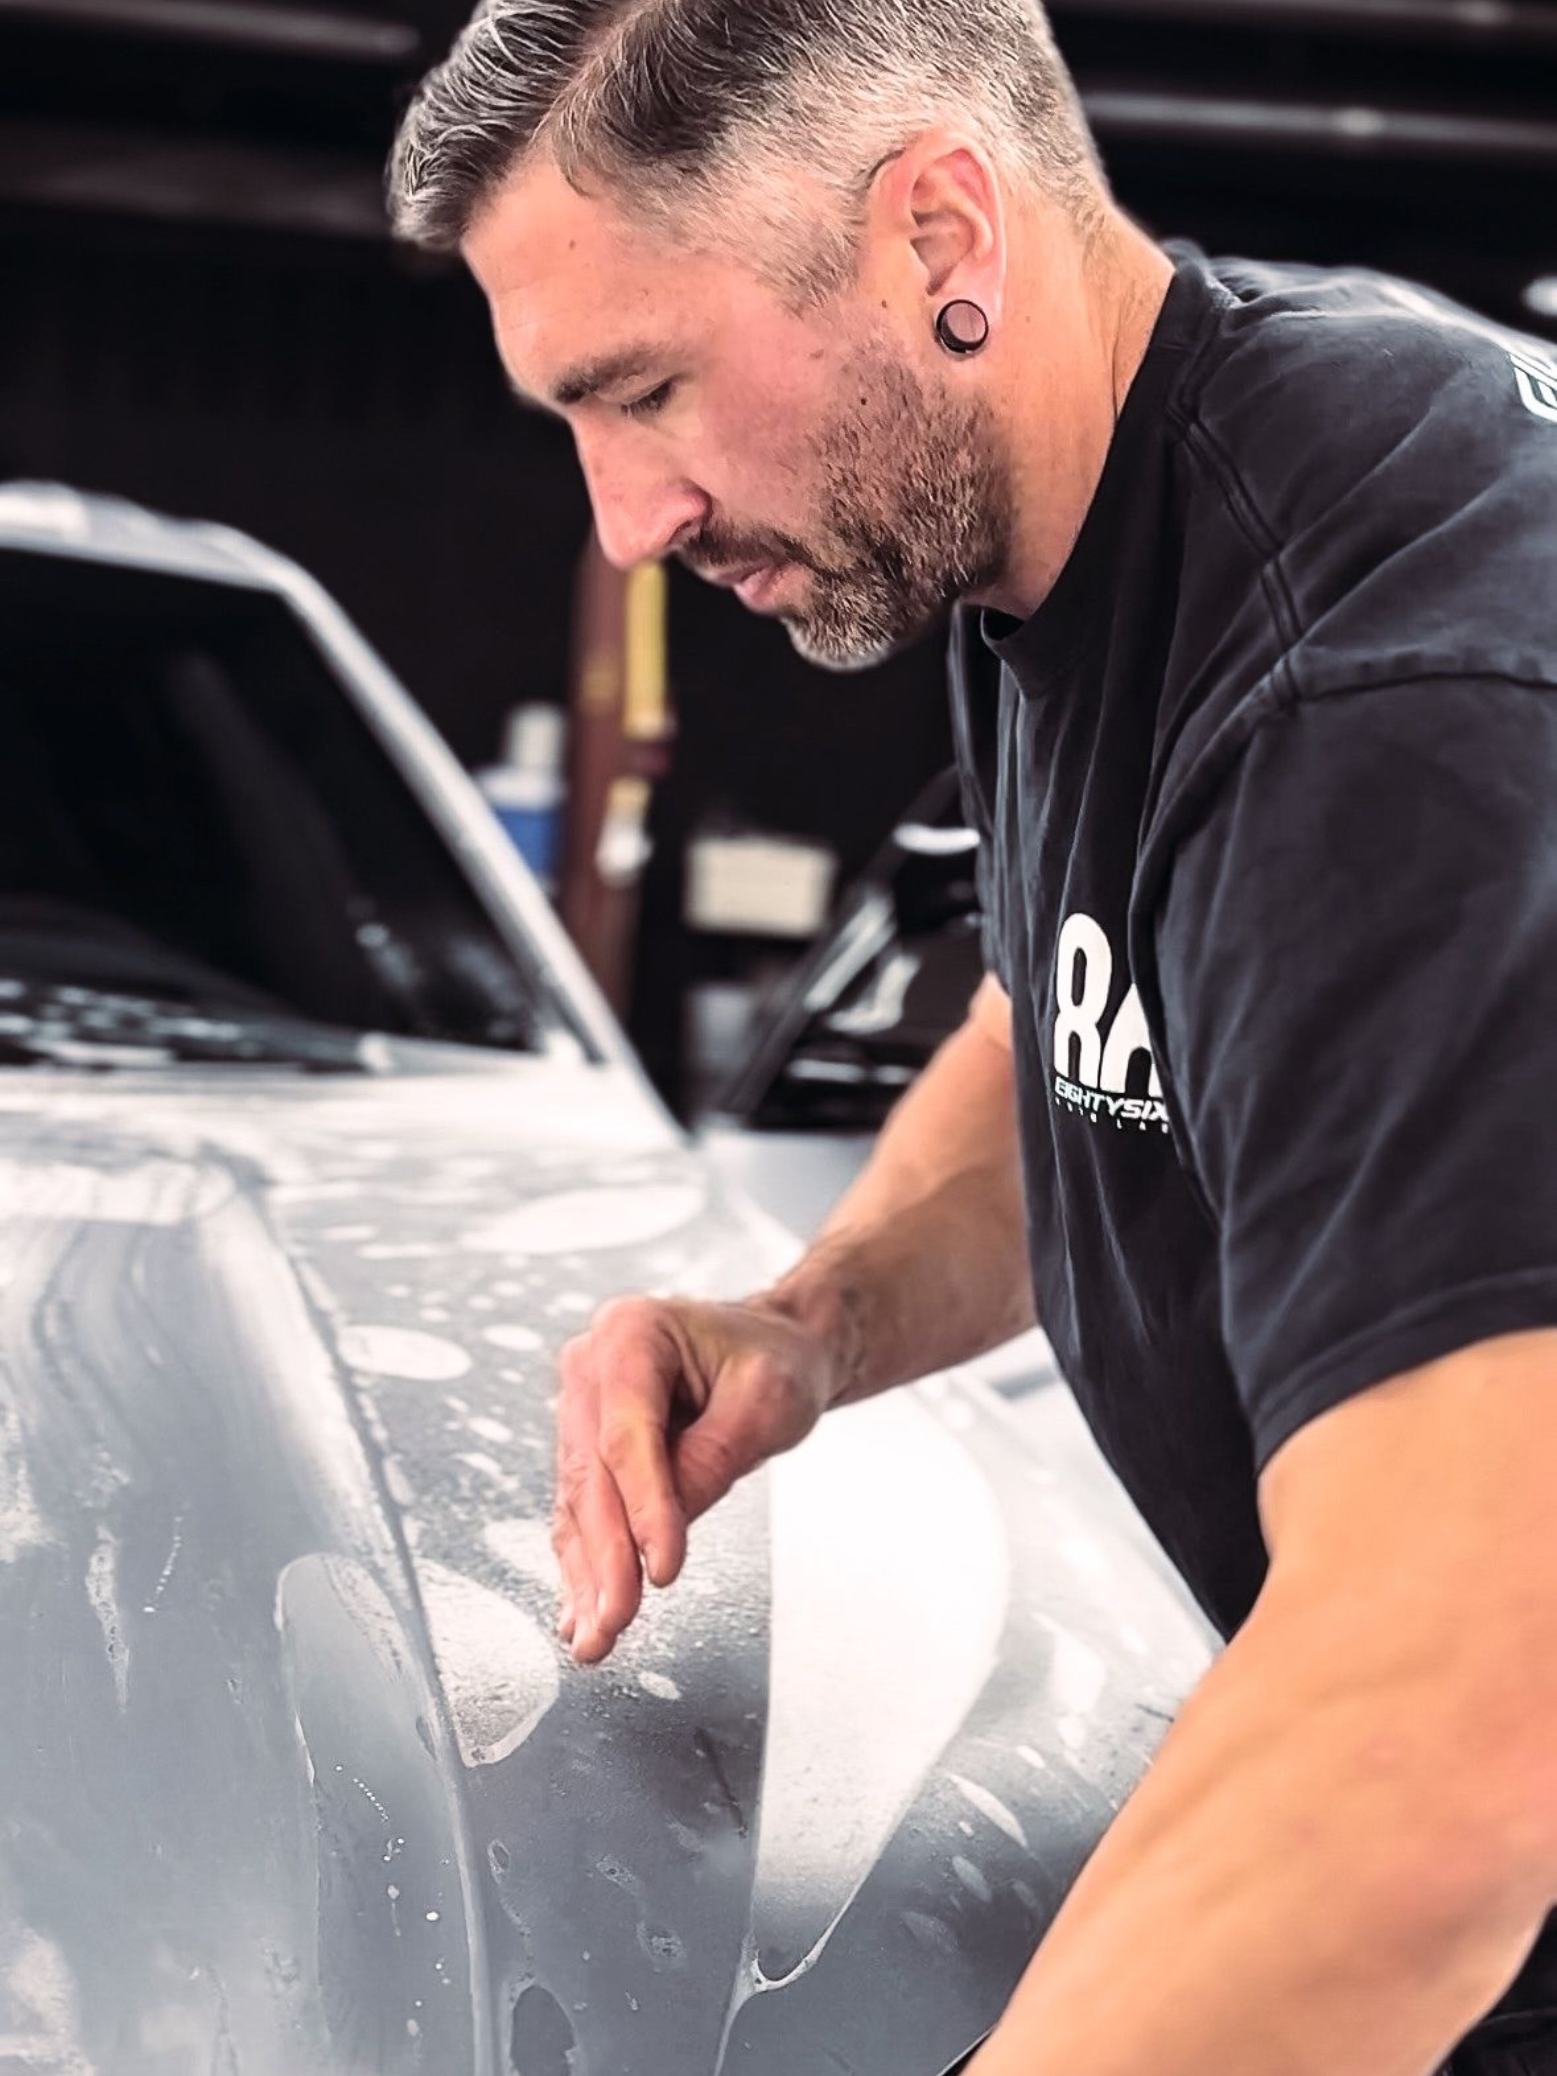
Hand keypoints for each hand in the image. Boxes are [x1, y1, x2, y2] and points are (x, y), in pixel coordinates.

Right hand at [552, 1292, 837, 1661]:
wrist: (775, 1347)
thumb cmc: (775, 1361)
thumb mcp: (767, 1401)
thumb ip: (713, 1461)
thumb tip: (659, 1538)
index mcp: (631, 1333)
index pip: (628, 1436)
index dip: (643, 1509)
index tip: (662, 1572)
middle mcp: (590, 1364)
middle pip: (593, 1475)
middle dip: (605, 1559)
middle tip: (614, 1624)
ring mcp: (582, 1405)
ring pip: (579, 1503)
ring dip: (587, 1575)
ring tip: (595, 1638)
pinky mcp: (588, 1445)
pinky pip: (582, 1511)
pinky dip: (585, 1563)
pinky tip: (579, 1611)